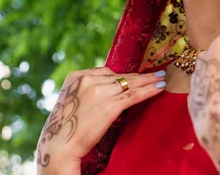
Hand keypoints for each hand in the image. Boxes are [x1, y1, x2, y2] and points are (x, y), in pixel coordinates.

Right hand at [36, 67, 165, 174]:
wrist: (58, 147)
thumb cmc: (63, 130)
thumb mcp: (71, 102)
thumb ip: (85, 92)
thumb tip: (107, 90)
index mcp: (76, 77)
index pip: (105, 72)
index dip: (122, 76)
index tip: (135, 76)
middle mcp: (87, 80)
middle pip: (119, 76)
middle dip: (139, 76)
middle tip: (155, 73)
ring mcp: (99, 92)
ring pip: (129, 83)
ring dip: (148, 81)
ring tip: (161, 78)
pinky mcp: (109, 106)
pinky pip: (133, 95)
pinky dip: (149, 90)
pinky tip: (159, 88)